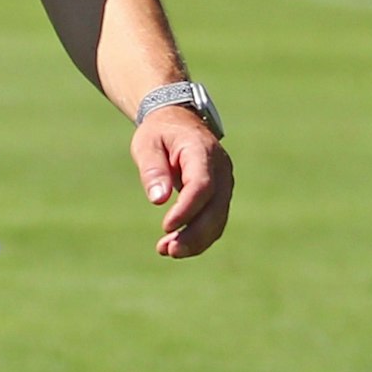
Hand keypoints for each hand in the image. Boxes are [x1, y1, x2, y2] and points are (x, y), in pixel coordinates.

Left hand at [130, 108, 232, 258]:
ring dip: (196, 240)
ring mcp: (224, 182)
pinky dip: (199, 237)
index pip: (202, 185)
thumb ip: (153, 169)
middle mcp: (220, 168)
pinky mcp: (220, 195)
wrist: (179, 121)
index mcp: (202, 150)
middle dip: (194, 234)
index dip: (187, 209)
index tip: (166, 226)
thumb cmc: (160, 133)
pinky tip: (176, 245)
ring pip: (218, 219)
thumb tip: (158, 200)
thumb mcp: (147, 144)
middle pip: (215, 208)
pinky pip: (215, 220)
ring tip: (167, 250)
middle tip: (168, 251)